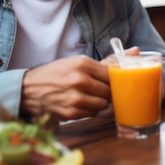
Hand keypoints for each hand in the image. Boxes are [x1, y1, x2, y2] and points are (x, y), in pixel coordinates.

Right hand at [19, 48, 137, 120]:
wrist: (28, 90)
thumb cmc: (56, 74)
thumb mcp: (78, 62)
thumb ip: (108, 60)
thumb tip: (136, 51)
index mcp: (82, 64)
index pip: (113, 75)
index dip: (114, 79)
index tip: (112, 80)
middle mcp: (79, 80)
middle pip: (109, 91)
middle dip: (106, 91)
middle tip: (98, 89)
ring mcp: (75, 98)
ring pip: (103, 105)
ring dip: (99, 102)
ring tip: (88, 96)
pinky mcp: (70, 113)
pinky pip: (92, 113)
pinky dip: (89, 110)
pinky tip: (80, 103)